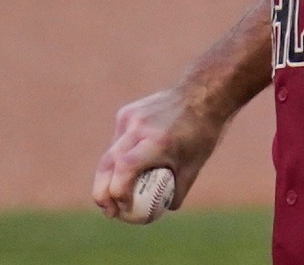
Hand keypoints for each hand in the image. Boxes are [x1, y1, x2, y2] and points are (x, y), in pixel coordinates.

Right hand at [91, 87, 222, 219]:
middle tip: (108, 211)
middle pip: (107, 164)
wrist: (202, 93)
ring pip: (110, 153)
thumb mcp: (194, 166)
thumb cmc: (202, 133)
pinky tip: (134, 162)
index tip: (124, 209)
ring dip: (110, 176)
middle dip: (102, 192)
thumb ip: (177, 190)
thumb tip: (160, 210)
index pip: (125, 168)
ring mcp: (129, 118)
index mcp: (157, 141)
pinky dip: (120, 156)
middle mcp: (139, 127)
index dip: (118, 191)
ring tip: (117, 195)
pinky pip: (118, 141)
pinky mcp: (125, 113)